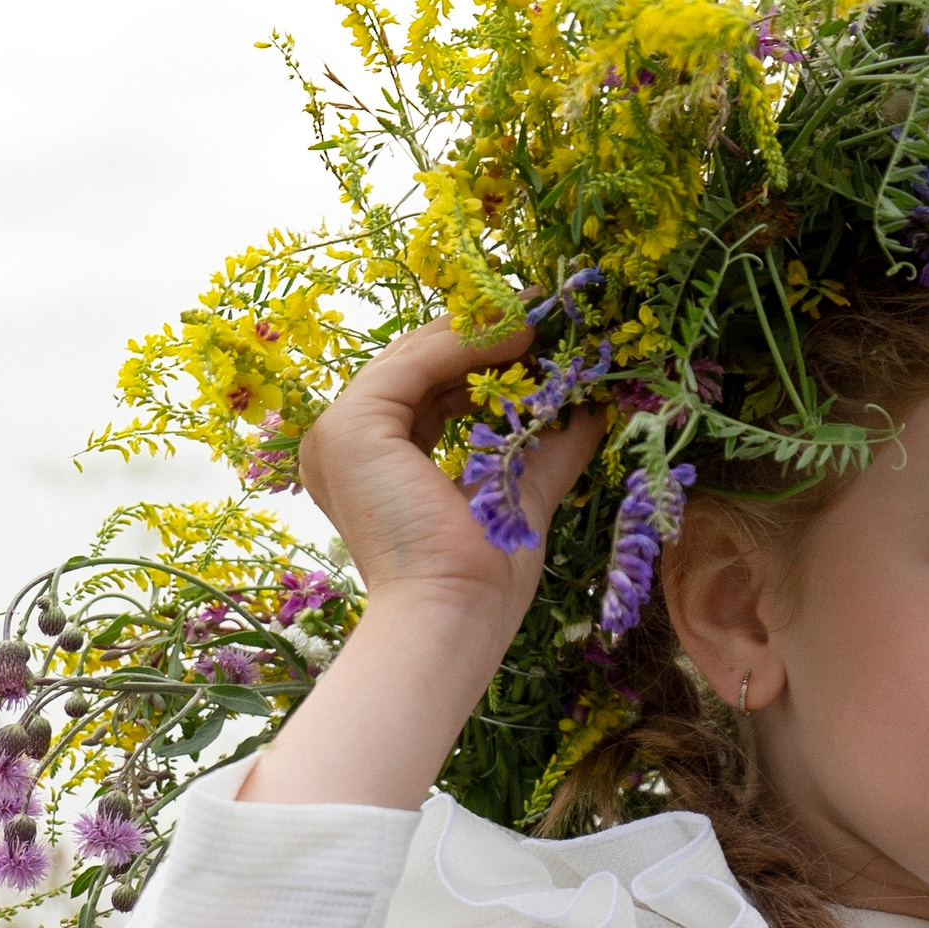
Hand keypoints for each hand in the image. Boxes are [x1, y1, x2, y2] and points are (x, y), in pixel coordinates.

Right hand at [240, 316, 606, 810]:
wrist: (456, 614)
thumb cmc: (485, 574)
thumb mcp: (521, 490)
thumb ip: (548, 444)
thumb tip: (592, 405)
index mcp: (371, 463)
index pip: (429, 388)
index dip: (485, 356)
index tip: (543, 335)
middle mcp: (342, 444)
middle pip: (419, 365)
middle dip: (487, 335)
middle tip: (550, 313)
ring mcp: (336, 435)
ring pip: (417, 358)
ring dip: (484, 333)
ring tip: (545, 321)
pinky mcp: (349, 428)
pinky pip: (414, 366)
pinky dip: (468, 345)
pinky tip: (521, 338)